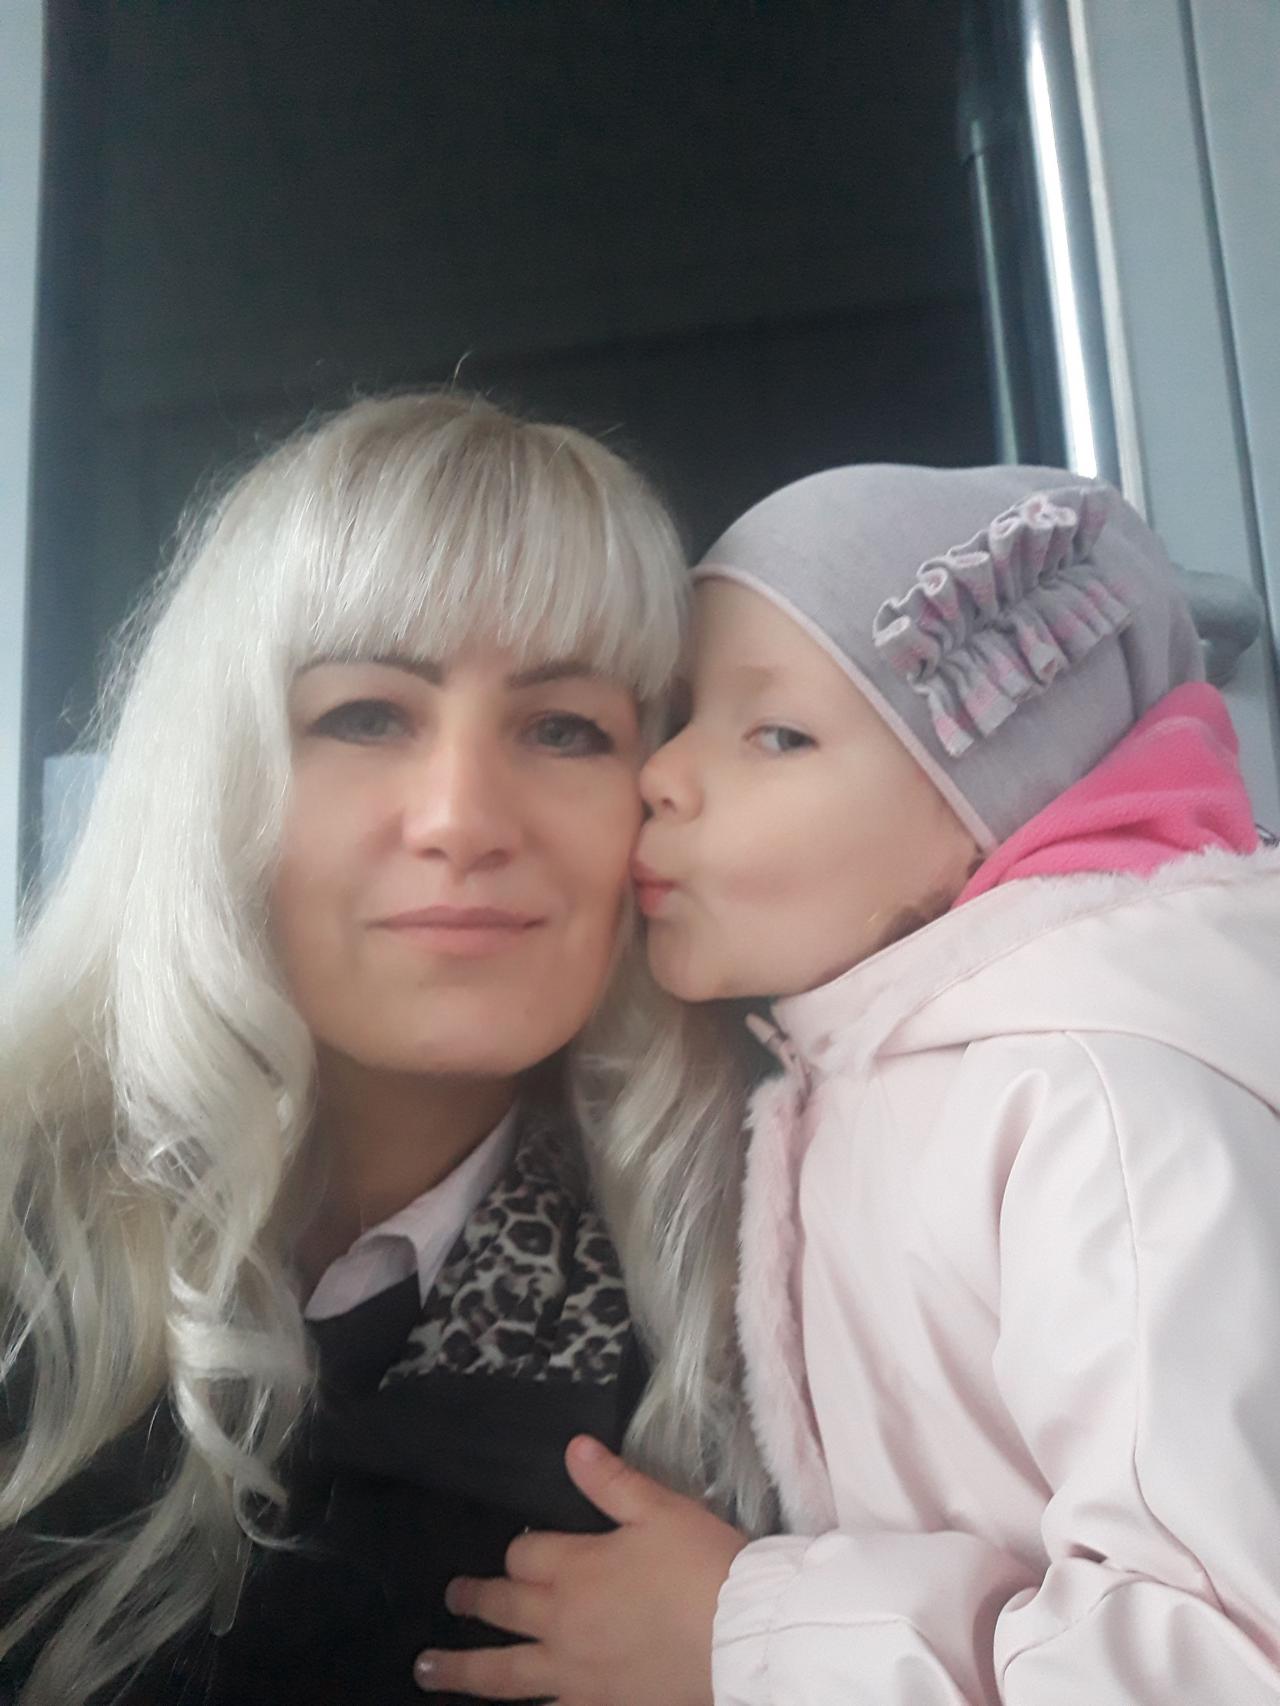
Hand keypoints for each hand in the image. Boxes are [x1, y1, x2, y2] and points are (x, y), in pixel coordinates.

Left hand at [414, 1434, 747, 1704]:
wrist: (741, 1636)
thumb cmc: (701, 1565)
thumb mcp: (660, 1509)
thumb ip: (611, 1482)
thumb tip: (573, 1448)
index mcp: (576, 1568)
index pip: (525, 1556)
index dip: (519, 1550)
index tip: (517, 1551)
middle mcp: (563, 1622)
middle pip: (503, 1610)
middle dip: (473, 1601)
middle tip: (449, 1600)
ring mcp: (575, 1673)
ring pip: (505, 1674)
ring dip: (463, 1670)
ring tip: (428, 1670)